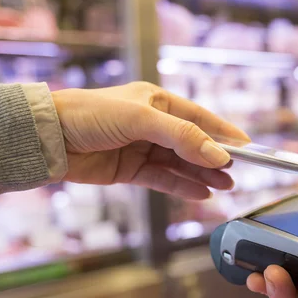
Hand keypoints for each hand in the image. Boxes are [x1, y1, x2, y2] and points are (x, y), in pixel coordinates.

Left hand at [52, 82, 249, 199]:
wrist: (50, 139)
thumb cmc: (91, 115)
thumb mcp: (143, 120)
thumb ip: (183, 138)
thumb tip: (218, 156)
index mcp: (157, 102)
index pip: (200, 118)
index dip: (224, 132)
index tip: (247, 146)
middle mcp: (153, 125)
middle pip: (193, 145)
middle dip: (215, 159)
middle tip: (237, 173)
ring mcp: (143, 148)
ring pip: (181, 165)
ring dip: (203, 175)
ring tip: (225, 186)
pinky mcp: (132, 170)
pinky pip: (164, 180)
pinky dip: (182, 188)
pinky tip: (201, 194)